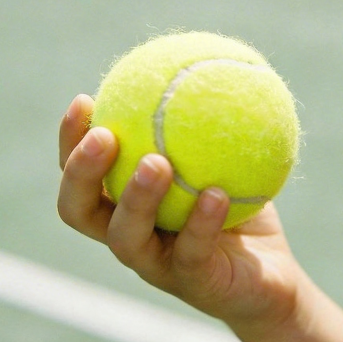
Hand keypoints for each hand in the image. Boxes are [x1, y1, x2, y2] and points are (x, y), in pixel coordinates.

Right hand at [57, 94, 305, 336]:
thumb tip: (204, 57)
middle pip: (79, 210)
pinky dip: (201, 222)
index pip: (81, 174)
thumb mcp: (226, 158)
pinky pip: (191, 253)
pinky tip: (216, 193)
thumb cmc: (240, 210)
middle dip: (81, 173)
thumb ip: (208, 122)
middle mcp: (129, 235)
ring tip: (156, 163)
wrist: (272, 280)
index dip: (70, 141)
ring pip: (125, 237)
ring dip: (136, 198)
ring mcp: (157, 265)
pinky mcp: (194, 284)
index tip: (85, 99)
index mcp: (123, 205)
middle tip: (104, 135)